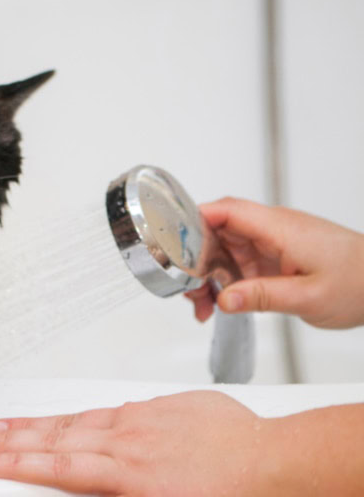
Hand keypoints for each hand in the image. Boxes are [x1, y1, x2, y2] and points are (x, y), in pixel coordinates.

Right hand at [0, 391, 268, 495]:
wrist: (275, 462)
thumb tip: (91, 490)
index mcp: (128, 475)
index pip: (57, 467)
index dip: (16, 463)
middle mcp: (128, 442)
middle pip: (57, 439)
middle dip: (12, 441)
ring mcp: (142, 421)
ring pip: (77, 421)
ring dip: (37, 425)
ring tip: (6, 425)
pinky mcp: (160, 407)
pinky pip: (109, 410)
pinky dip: (79, 415)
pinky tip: (65, 418)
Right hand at [185, 197, 363, 328]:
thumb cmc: (361, 283)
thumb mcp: (309, 297)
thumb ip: (264, 297)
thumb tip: (224, 299)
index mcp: (279, 228)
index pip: (227, 211)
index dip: (194, 219)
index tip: (171, 238)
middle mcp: (271, 231)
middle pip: (217, 232)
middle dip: (195, 259)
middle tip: (186, 288)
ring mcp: (271, 244)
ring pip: (224, 251)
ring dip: (207, 276)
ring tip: (200, 305)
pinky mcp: (273, 259)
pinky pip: (239, 265)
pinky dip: (224, 283)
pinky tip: (219, 304)